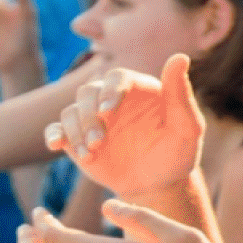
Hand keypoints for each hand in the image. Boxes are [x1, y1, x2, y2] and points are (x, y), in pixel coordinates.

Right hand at [49, 53, 205, 198]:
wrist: (156, 185)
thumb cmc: (176, 154)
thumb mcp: (187, 128)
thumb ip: (181, 95)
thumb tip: (180, 57)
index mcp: (137, 89)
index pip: (118, 78)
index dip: (110, 91)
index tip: (108, 112)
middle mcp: (111, 99)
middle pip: (88, 92)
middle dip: (89, 116)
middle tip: (98, 141)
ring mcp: (92, 118)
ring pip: (71, 111)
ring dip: (76, 131)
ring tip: (90, 153)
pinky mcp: (77, 138)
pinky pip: (57, 129)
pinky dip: (54, 135)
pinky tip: (57, 145)